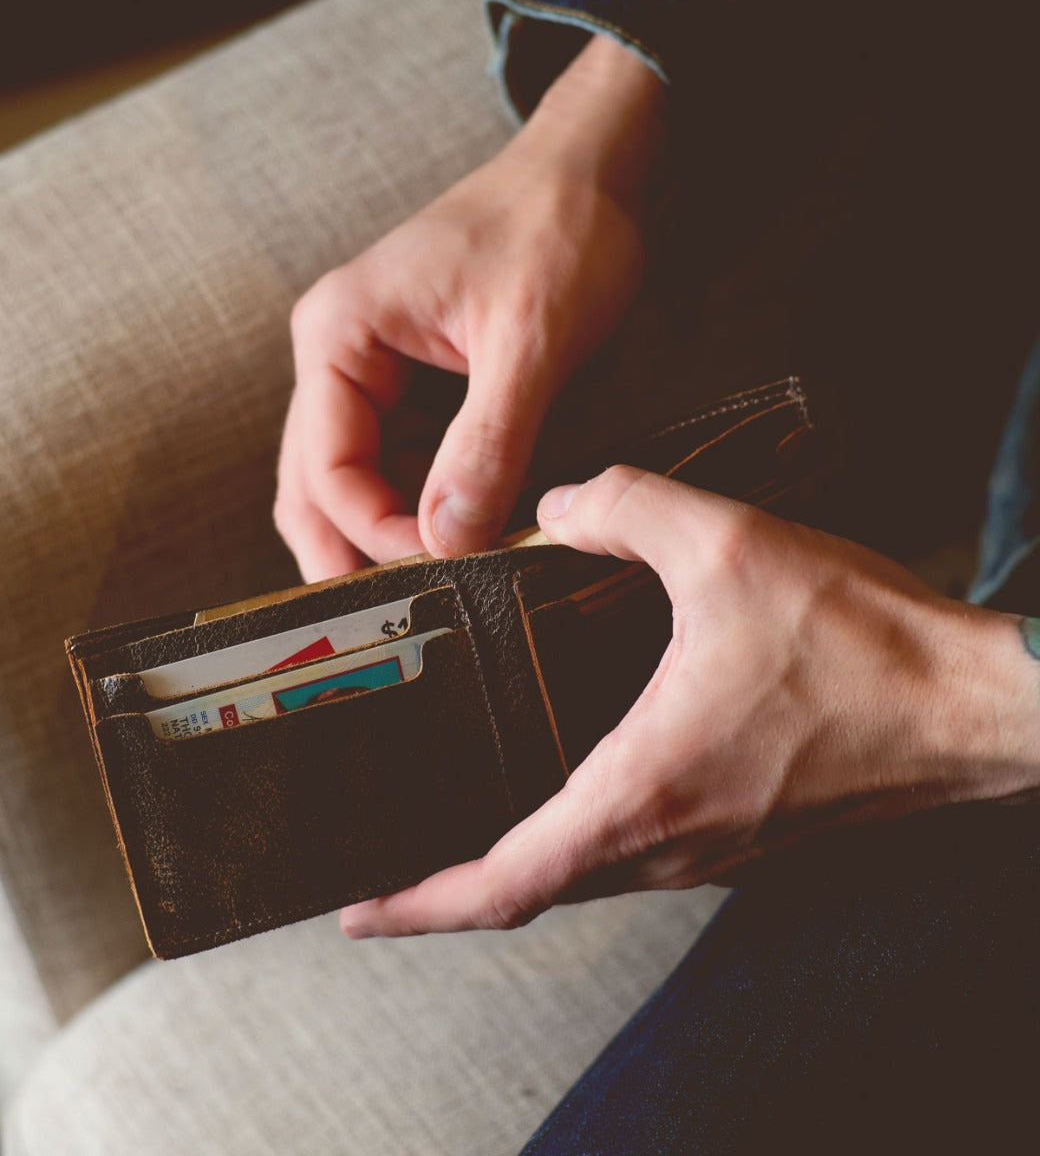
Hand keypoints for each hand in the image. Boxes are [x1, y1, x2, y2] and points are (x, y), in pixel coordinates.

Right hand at [276, 36, 665, 579]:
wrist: (594, 173)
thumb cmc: (557, 227)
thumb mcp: (530, 340)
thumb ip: (488, 442)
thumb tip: (450, 539)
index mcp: (340, 334)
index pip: (328, 467)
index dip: (376, 532)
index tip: (439, 567)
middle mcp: (340, 354)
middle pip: (318, 482)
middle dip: (350, 550)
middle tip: (389, 621)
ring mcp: (373, 370)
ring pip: (356, 479)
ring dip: (388, 533)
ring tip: (430, 585)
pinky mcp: (414, 384)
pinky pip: (401, 461)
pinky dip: (423, 503)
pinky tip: (458, 534)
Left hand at [339, 467, 1039, 936]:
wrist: (975, 708)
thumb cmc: (867, 644)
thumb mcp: (729, 546)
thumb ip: (625, 508)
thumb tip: (558, 504)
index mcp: (644, 790)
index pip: (503, 880)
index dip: (418, 902)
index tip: (356, 909)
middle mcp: (670, 842)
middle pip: (530, 891)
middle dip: (448, 886)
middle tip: (387, 861)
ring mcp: (710, 849)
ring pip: (582, 878)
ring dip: (512, 863)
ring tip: (458, 824)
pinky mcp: (743, 834)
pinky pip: (633, 856)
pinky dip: (574, 841)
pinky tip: (566, 789)